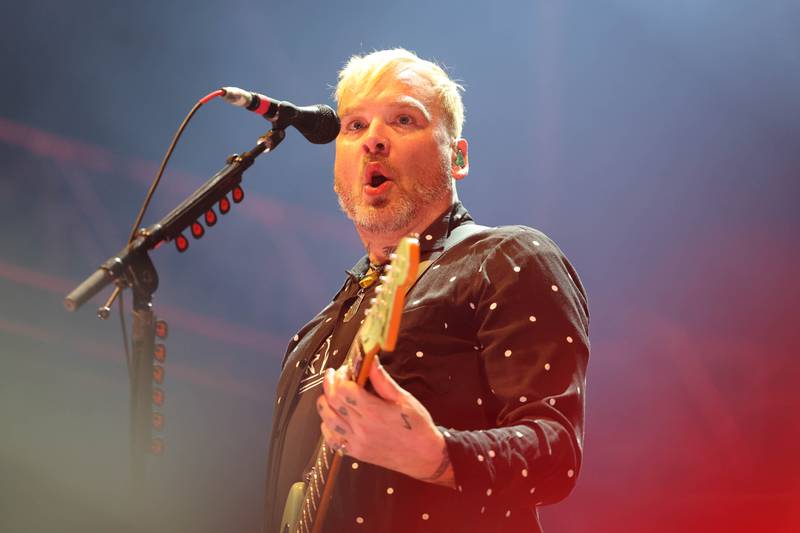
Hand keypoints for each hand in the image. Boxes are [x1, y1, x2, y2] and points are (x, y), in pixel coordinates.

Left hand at [316, 356, 454, 487]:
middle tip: (334, 375)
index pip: (344, 390)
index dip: (342, 376)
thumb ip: (382, 380)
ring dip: (325, 403)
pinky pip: (332, 439)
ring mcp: (356, 442)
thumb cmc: (417, 426)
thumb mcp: (404, 398)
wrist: (424, 457)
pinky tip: (332, 417)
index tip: (346, 369)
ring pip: (328, 419)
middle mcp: (361, 428)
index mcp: (374, 412)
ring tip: (329, 393)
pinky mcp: (355, 453)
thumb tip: (370, 360)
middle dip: (330, 383)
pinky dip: (327, 426)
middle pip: (334, 401)